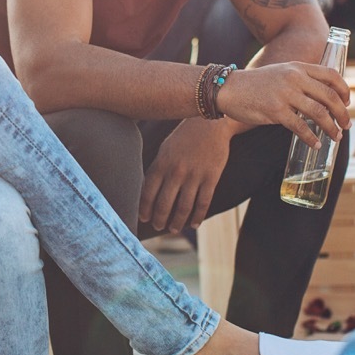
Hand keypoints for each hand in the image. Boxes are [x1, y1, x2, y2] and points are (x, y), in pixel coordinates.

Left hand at [140, 118, 235, 232]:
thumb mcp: (166, 150)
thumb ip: (158, 169)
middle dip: (159, 219)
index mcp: (162, 163)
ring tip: (173, 229)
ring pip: (183, 207)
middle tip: (158, 227)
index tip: (143, 219)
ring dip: (177, 222)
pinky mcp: (211, 178)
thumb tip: (147, 192)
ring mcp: (194, 176)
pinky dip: (197, 216)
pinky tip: (194, 224)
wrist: (210, 124)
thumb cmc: (184, 138)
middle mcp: (176, 171)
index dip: (145, 208)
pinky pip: (203, 203)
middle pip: (164, 204)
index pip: (148, 192)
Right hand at [216, 62, 350, 147]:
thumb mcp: (280, 72)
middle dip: (342, 113)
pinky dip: (311, 138)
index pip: (332, 76)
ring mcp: (285, 94)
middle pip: (329, 96)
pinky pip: (300, 127)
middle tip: (347, 124)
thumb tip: (321, 98)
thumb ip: (299, 79)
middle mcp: (294, 78)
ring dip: (331, 127)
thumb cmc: (255, 84)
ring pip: (319, 113)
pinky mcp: (275, 111)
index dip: (345, 90)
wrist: (228, 88)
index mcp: (298, 67)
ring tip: (336, 136)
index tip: (348, 103)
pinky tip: (315, 144)